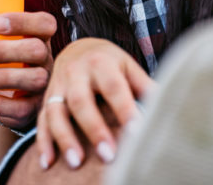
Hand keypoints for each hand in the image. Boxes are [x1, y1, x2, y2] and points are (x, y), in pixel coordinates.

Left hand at [0, 6, 56, 128]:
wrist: (8, 97)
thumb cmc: (0, 61)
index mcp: (39, 36)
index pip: (44, 23)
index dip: (22, 21)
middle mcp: (47, 59)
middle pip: (38, 50)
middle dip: (6, 51)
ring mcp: (45, 84)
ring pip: (35, 79)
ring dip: (4, 77)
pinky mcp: (35, 108)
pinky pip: (24, 108)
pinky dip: (1, 104)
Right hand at [35, 37, 151, 169]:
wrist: (77, 48)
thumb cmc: (110, 63)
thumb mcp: (128, 66)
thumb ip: (144, 86)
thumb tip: (171, 106)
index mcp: (101, 62)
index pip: (113, 86)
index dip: (124, 108)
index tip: (137, 132)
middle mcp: (75, 72)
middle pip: (81, 101)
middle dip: (94, 129)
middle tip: (109, 156)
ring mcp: (57, 86)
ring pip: (56, 112)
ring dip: (64, 138)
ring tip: (76, 163)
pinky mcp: (46, 99)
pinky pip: (41, 120)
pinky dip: (43, 142)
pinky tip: (47, 163)